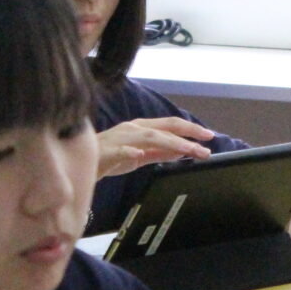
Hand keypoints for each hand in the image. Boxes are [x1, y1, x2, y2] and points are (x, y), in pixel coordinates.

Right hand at [95, 117, 215, 178]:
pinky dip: (129, 151)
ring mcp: (119, 138)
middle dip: (187, 134)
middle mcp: (133, 129)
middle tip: (206, 144)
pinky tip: (138, 155)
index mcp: (141, 128)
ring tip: (188, 150)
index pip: (170, 125)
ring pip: (148, 136)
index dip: (191, 129)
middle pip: (164, 127)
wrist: (80, 164)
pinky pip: (118, 150)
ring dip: (171, 143)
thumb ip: (160, 153)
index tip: (209, 136)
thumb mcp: (141, 155)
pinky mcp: (106, 152)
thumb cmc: (110, 158)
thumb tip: (183, 151)